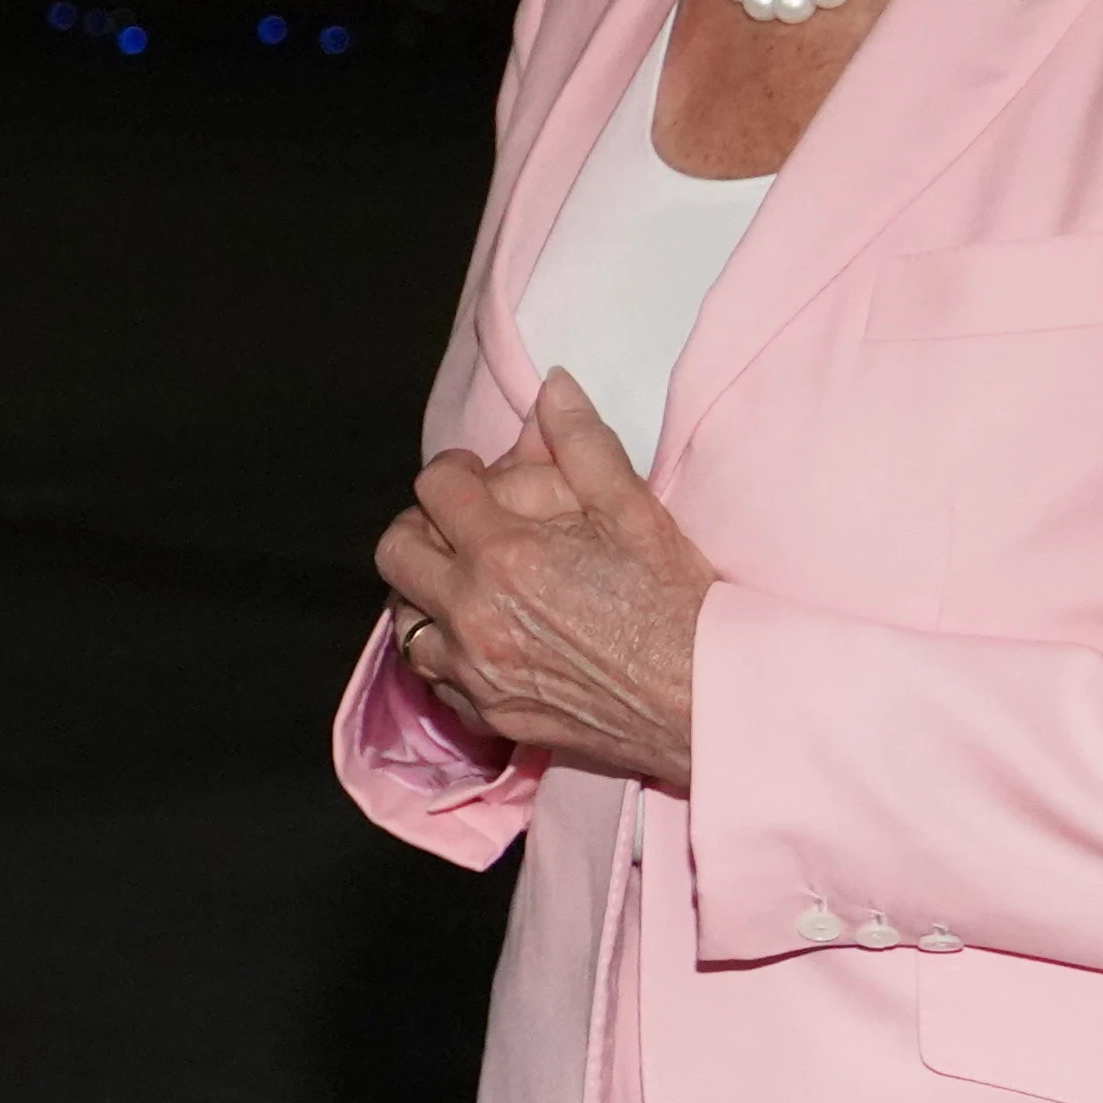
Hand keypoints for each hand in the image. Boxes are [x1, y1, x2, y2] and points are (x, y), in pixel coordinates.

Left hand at [371, 372, 713, 792]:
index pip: (434, 489)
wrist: (706, 702)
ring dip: (425, 594)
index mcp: (505, 554)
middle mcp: (474, 616)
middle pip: (396, 554)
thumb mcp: (636, 511)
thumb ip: (583, 443)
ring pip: (405, 622)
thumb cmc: (677, 606)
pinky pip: (435, 678)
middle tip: (460, 525)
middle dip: (421, 526)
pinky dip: (446, 654)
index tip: (476, 475)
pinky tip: (485, 639)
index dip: (454, 470)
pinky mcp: (490, 716)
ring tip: (468, 583)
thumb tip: (554, 386)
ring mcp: (476, 673)